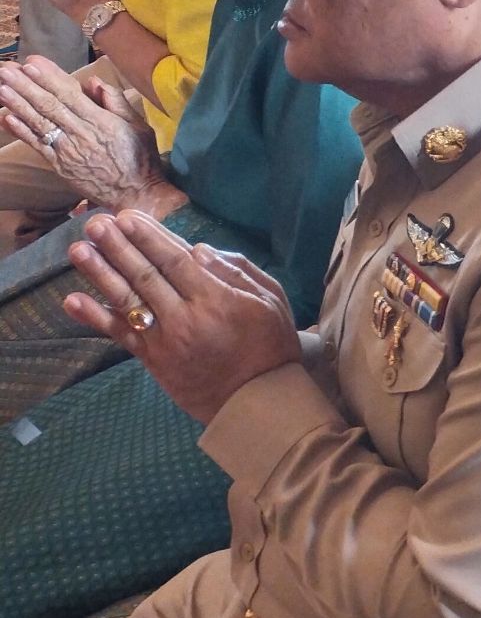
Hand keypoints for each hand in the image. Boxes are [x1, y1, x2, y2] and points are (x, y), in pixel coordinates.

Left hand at [0, 55, 177, 211]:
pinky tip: (7, 117)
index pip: (70, 95)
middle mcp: (81, 134)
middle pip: (49, 106)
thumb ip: (117, 103)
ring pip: (39, 123)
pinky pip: (38, 146)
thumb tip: (94, 82)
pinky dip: (22, 132)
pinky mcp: (60, 166)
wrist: (136, 194)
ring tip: (2, 88)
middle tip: (6, 70)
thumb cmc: (141, 158)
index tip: (31, 63)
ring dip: (18, 105)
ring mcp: (68, 151)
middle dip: (26, 86)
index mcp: (101, 121)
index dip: (49, 78)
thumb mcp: (139, 126)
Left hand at [61, 213, 301, 425]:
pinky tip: (72, 300)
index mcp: (216, 298)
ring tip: (78, 250)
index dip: (149, 237)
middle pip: (145, 275)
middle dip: (118, 247)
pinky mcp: (153, 359)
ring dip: (100, 274)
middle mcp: (185, 316)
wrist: (256, 401)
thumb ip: (238, 271)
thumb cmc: (270, 344)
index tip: (128, 216)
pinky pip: (119, 335)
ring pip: (127, 300)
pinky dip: (95, 317)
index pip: (175, 260)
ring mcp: (165, 339)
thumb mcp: (271, 300)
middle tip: (95, 224)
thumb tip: (198, 250)